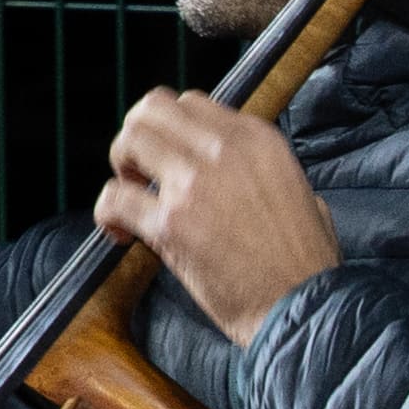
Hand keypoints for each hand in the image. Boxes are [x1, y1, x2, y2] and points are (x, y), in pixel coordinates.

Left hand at [92, 91, 342, 336]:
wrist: (301, 305)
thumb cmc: (303, 263)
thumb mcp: (300, 192)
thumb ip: (262, 171)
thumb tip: (238, 172)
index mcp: (257, 139)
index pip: (191, 104)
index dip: (169, 131)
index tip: (168, 161)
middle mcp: (225, 150)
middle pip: (153, 109)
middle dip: (136, 137)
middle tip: (139, 172)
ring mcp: (194, 183)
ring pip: (131, 138)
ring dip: (121, 166)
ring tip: (131, 197)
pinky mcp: (170, 224)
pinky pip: (114, 197)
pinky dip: (106, 213)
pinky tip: (121, 233)